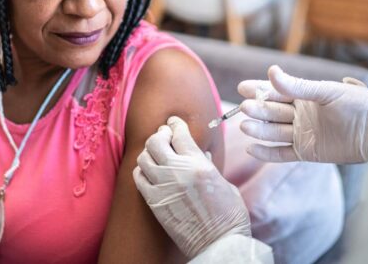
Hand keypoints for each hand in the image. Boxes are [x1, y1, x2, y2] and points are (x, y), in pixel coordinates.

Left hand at [133, 116, 250, 258]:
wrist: (219, 243)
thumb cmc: (229, 215)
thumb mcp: (224, 183)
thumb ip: (209, 165)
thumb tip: (202, 154)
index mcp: (199, 163)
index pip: (179, 133)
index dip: (175, 124)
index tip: (173, 123)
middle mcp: (178, 171)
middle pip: (156, 141)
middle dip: (160, 135)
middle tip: (163, 136)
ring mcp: (163, 186)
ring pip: (144, 157)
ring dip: (149, 152)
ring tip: (156, 154)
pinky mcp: (154, 202)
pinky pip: (138, 178)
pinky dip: (141, 171)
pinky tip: (149, 172)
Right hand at [238, 65, 367, 163]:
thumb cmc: (361, 106)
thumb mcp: (328, 92)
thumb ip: (298, 86)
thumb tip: (271, 72)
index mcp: (306, 95)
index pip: (277, 91)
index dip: (260, 89)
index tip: (243, 87)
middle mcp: (301, 114)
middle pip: (273, 112)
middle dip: (258, 110)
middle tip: (245, 108)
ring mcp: (303, 133)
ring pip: (274, 132)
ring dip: (260, 130)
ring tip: (245, 127)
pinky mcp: (307, 152)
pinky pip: (282, 153)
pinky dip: (267, 153)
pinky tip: (252, 148)